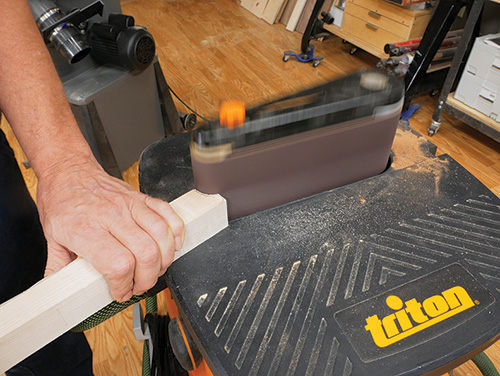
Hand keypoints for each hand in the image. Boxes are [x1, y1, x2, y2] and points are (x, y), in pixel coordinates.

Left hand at [36, 158, 184, 301]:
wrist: (68, 170)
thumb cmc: (62, 201)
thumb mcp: (51, 238)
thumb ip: (58, 268)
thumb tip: (60, 291)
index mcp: (87, 229)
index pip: (118, 264)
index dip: (124, 285)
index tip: (121, 292)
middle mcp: (112, 216)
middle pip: (145, 253)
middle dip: (147, 278)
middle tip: (139, 285)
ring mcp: (130, 205)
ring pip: (161, 234)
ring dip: (164, 259)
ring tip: (155, 269)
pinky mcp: (141, 197)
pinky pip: (168, 213)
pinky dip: (176, 232)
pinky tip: (171, 245)